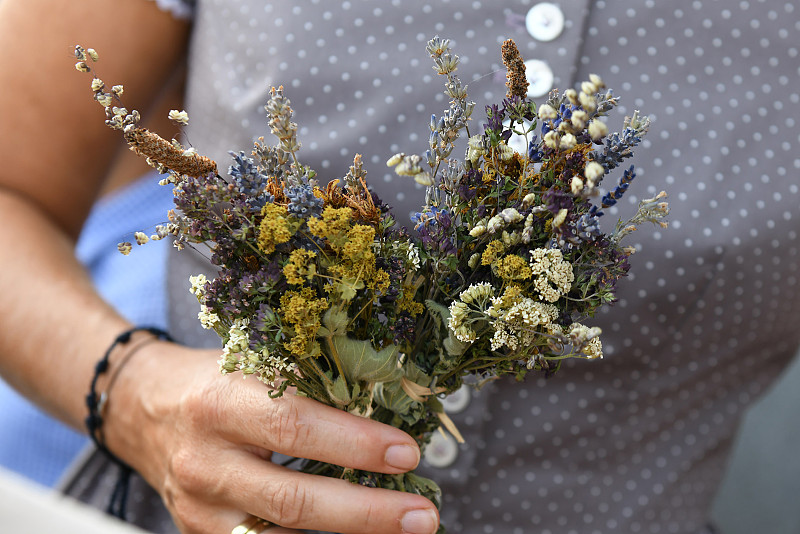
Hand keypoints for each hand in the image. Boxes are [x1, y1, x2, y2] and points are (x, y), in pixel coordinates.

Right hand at [104, 343, 439, 533]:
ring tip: (404, 527)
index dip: (355, 444)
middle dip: (366, 513)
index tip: (408, 452)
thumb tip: (385, 399)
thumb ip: (307, 382)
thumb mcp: (251, 364)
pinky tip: (355, 533)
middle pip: (294, 499)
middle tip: (422, 515)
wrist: (140, 409)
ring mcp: (200, 508)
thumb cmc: (209, 379)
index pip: (296, 427)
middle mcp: (206, 462)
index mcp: (220, 403)